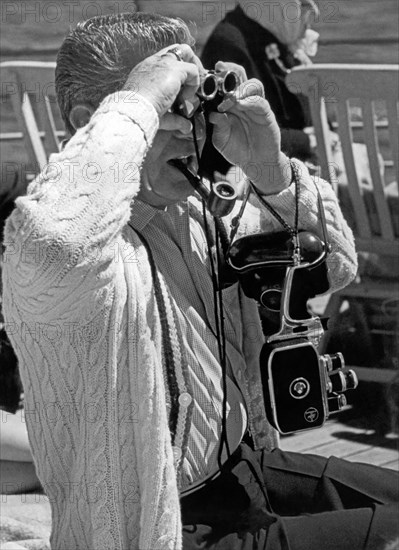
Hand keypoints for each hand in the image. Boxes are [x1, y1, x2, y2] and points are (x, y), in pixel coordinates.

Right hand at [123, 44, 203, 116]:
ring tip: (194, 89)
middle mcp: (154, 62)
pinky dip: (194, 84)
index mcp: (145, 70)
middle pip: (177, 49)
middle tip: (195, 82)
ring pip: (186, 52)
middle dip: (190, 62)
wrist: (133, 110)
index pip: (165, 60)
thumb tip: (187, 128)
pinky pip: (192, 71)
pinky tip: (187, 97)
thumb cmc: (140, 114)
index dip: (178, 71)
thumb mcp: (158, 113)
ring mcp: (163, 63)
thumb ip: (173, 118)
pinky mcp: (174, 69)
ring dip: (194, 70)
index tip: (184, 87)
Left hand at [209, 74, 290, 193]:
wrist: (255, 163)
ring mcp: (255, 106)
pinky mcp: (266, 114)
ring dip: (240, 87)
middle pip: (238, 76)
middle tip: (219, 73)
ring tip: (229, 98)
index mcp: (229, 105)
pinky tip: (241, 105)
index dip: (216, 77)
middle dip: (229, 72)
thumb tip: (213, 114)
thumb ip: (217, 127)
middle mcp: (242, 101)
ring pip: (252, 84)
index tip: (205, 74)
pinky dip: (250, 100)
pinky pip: (260, 101)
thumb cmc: (237, 150)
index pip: (223, 84)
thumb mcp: (221, 140)